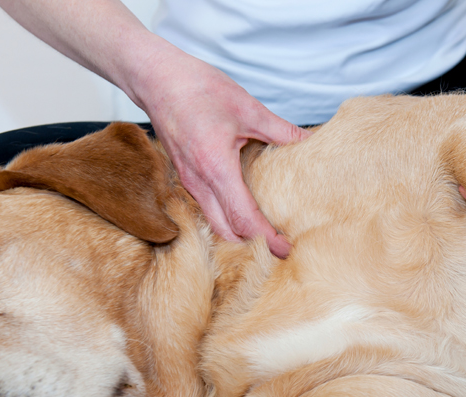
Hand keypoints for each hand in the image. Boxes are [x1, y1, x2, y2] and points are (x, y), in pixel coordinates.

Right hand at [136, 48, 310, 257]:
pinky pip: (207, 209)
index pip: (244, 219)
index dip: (266, 239)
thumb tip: (309, 141)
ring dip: (240, 234)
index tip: (285, 249)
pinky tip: (245, 211)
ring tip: (266, 234)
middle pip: (228, 232)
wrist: (156, 78)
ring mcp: (190, 182)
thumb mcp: (247, 107)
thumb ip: (281, 130)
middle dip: (254, 245)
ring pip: (215, 223)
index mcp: (216, 168)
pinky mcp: (186, 177)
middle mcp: (199, 182)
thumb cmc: (196, 89)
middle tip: (281, 247)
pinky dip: (227, 219)